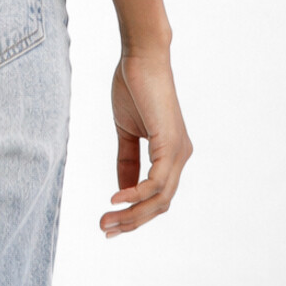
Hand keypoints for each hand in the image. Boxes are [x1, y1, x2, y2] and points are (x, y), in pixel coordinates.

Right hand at [101, 48, 191, 236]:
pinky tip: (115, 198)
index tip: (109, 222)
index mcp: (171, 154)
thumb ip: (127, 160)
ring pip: (159, 199)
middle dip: (132, 221)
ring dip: (132, 214)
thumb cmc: (134, 86)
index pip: (157, 196)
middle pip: (159, 205)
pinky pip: (156, 182)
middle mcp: (180, 157)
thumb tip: (122, 192)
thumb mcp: (126, 130)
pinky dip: (136, 194)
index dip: (135, 213)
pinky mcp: (170, 144)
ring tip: (107, 220)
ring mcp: (179, 152)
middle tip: (105, 229)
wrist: (141, 56)